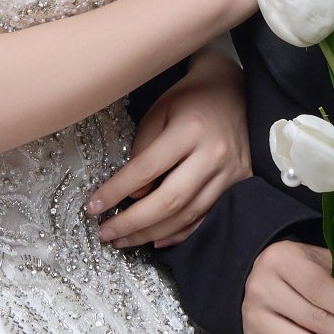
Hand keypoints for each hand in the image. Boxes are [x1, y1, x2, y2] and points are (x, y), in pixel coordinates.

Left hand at [85, 48, 251, 248]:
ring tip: (123, 241)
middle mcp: (214, 154)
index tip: (93, 207)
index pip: (146, 169)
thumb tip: (133, 194)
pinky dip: (179, 234)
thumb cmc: (189, 100)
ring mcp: (230, 172)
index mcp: (190, 130)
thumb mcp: (158, 112)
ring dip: (152, 234)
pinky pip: (206, 218)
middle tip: (106, 234)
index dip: (116, 191)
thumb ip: (143, 151)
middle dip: (133, 223)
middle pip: (169, 201)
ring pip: (187, 215)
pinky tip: (156, 241)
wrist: (233, 92)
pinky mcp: (240, 184)